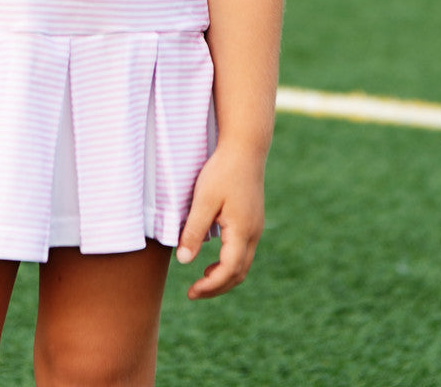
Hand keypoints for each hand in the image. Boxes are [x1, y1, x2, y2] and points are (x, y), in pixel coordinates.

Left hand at [175, 148, 265, 299]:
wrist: (245, 148)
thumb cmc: (223, 171)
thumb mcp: (204, 200)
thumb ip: (194, 231)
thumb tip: (185, 262)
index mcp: (242, 231)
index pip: (228, 271)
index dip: (209, 286)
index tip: (191, 292)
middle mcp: (253, 234)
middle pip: (239, 273)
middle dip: (217, 287)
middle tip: (194, 293)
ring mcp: (256, 228)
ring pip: (243, 264)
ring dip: (224, 277)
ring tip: (202, 280)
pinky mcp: (253, 220)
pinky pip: (244, 252)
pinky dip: (230, 264)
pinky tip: (214, 260)